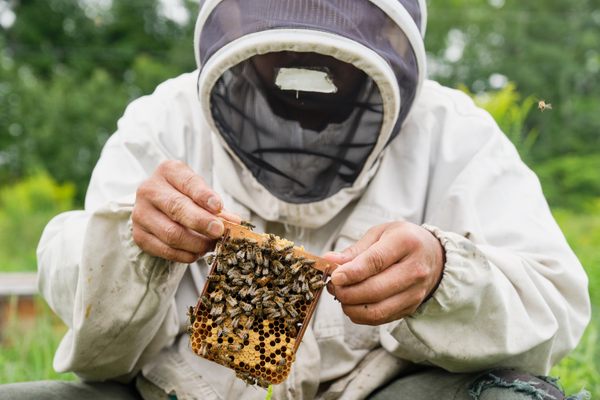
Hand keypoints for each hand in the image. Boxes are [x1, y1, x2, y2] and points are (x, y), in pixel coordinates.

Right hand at [132, 160, 239, 262]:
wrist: (157, 206)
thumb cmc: (183, 195)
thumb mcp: (199, 192)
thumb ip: (215, 206)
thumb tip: (234, 222)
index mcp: (168, 171)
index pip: (187, 182)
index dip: (204, 195)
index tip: (218, 206)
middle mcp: (149, 190)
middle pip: (177, 208)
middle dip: (201, 222)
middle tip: (219, 231)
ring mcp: (141, 213)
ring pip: (171, 233)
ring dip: (197, 243)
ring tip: (211, 245)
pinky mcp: (139, 235)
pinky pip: (165, 250)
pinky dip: (185, 255)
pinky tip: (197, 252)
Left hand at [324, 222, 444, 324]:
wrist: (434, 255)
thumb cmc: (402, 240)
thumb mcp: (380, 234)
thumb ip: (355, 250)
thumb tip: (329, 260)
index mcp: (406, 242)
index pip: (376, 262)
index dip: (352, 272)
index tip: (334, 277)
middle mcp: (415, 270)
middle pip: (375, 290)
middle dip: (347, 292)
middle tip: (333, 286)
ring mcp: (415, 292)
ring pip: (377, 310)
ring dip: (351, 307)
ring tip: (341, 295)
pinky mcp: (411, 308)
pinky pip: (381, 318)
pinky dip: (360, 315)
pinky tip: (353, 303)